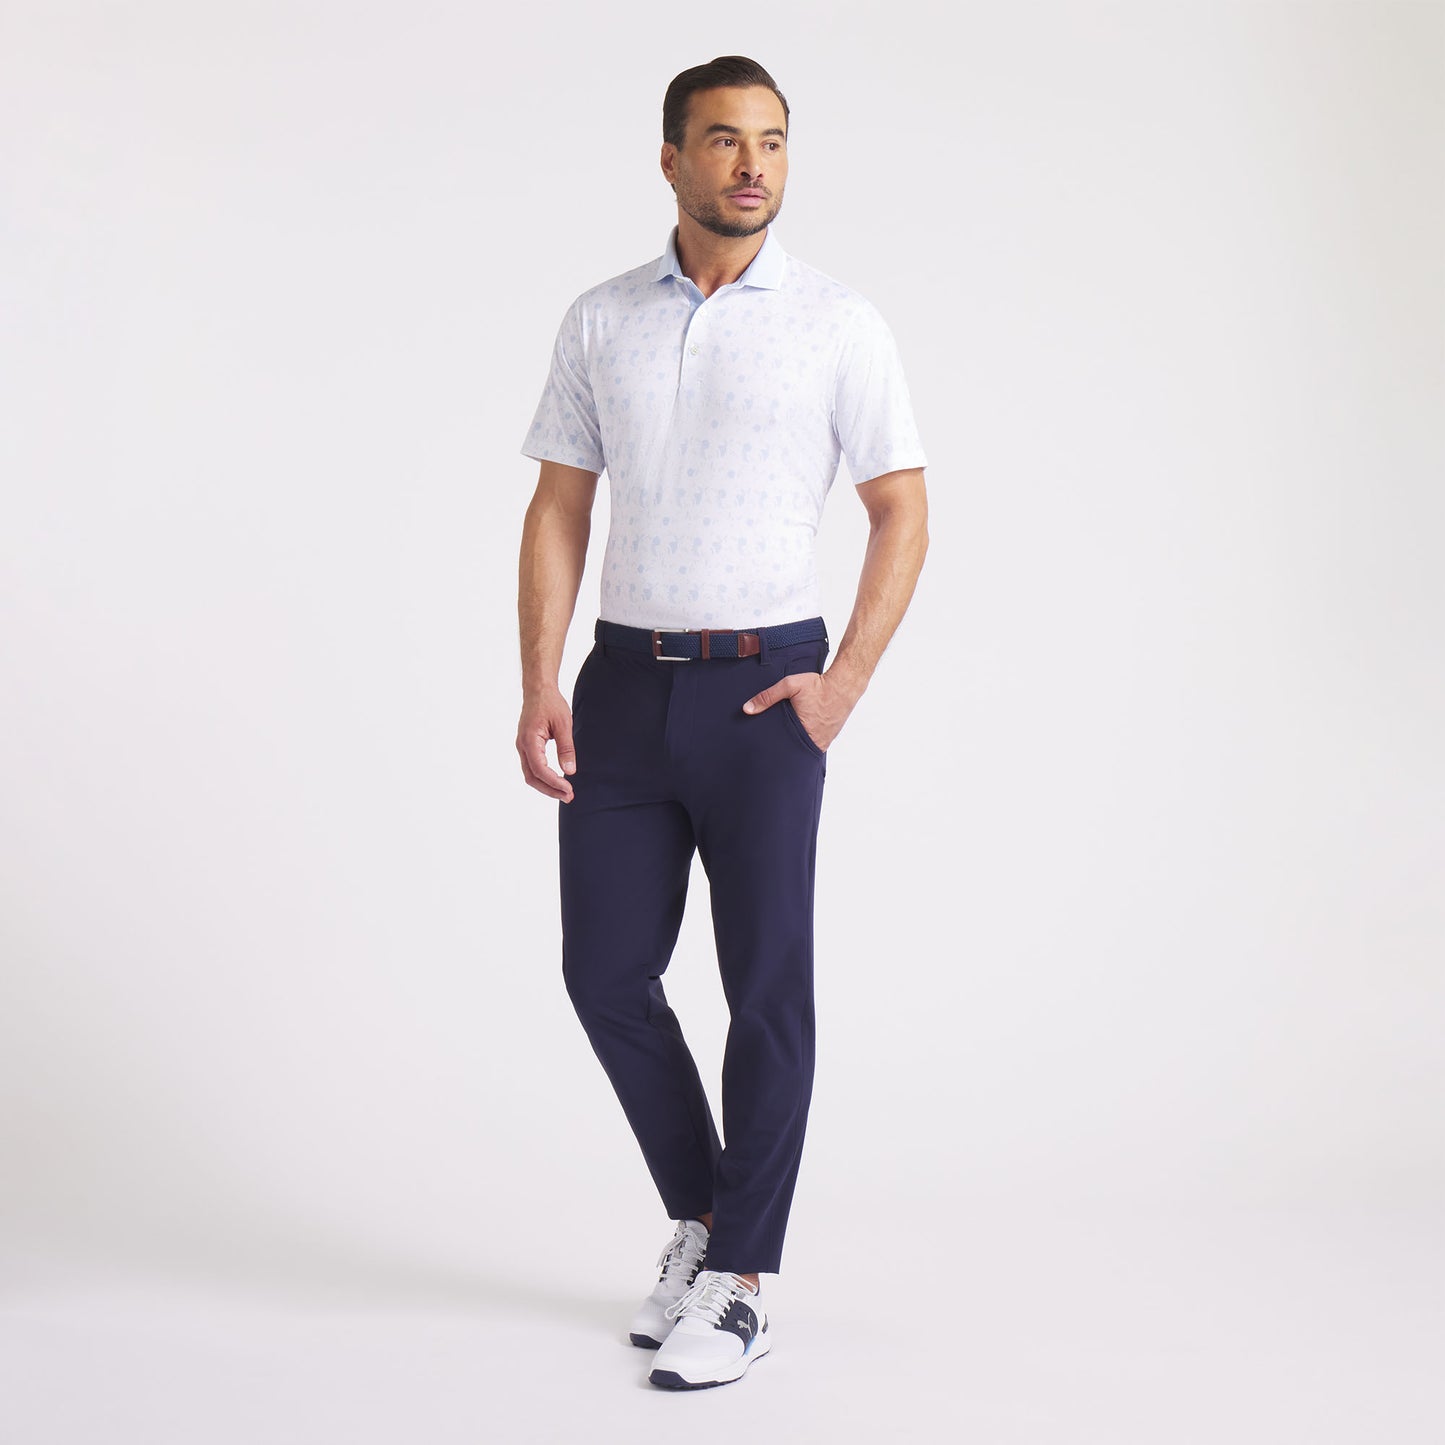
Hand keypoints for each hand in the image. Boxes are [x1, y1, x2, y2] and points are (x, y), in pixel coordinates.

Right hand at [516, 685, 576, 801]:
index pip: (540, 769)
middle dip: (550, 790)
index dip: (554, 782)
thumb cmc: (550, 703)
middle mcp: (522, 746)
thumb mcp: (564, 724)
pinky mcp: (526, 746)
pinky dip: (543, 778)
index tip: (569, 789)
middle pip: (532, 777)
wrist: (538, 689)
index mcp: (529, 740)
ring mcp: (522, 747)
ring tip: (564, 792)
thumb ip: (566, 748)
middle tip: (568, 796)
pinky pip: (532, 767)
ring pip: (530, 774)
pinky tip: (556, 781)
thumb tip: (570, 771)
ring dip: (546, 786)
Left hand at [742, 671, 849, 751]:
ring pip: (805, 749)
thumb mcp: (790, 686)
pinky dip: (807, 740)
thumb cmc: (818, 685)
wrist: (844, 684)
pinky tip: (801, 734)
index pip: (783, 748)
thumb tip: (747, 709)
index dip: (774, 749)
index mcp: (802, 732)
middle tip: (773, 746)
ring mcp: (824, 741)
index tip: (764, 749)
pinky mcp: (830, 737)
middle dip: (784, 748)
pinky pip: (815, 744)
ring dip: (796, 745)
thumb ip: (767, 697)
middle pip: (793, 750)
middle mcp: (815, 741)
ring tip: (785, 741)